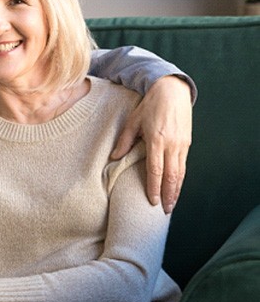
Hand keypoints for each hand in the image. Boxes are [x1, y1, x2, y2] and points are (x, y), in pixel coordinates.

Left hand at [111, 75, 191, 212]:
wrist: (172, 90)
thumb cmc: (149, 105)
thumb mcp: (133, 120)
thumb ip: (125, 140)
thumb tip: (114, 157)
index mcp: (156, 139)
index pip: (156, 169)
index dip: (154, 187)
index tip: (152, 201)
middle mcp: (172, 144)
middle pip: (172, 176)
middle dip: (169, 195)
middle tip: (164, 210)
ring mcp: (182, 144)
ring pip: (181, 173)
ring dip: (177, 190)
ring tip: (172, 204)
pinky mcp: (187, 143)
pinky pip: (184, 165)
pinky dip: (180, 179)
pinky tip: (176, 187)